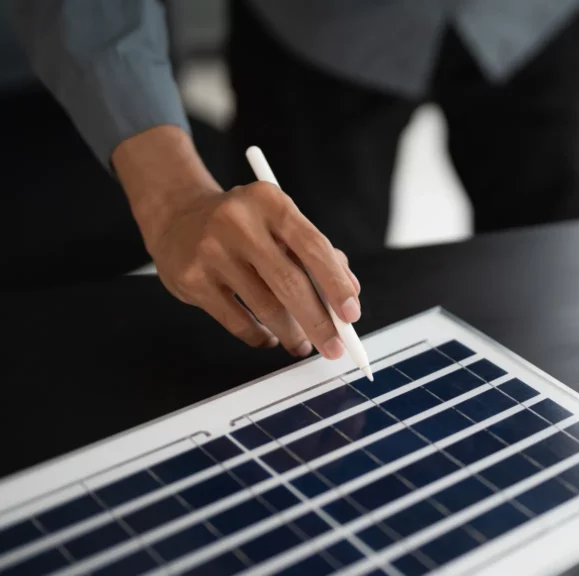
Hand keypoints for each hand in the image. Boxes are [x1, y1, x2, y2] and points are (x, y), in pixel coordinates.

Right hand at [112, 126, 359, 358]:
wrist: (177, 215)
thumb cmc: (244, 224)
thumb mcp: (279, 222)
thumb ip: (316, 253)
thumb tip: (350, 292)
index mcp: (270, 202)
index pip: (313, 247)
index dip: (336, 285)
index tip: (352, 315)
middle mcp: (239, 222)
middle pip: (290, 282)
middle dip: (318, 322)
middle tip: (334, 346)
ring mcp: (211, 251)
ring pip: (265, 307)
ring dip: (291, 333)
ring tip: (302, 344)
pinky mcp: (191, 279)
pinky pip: (236, 321)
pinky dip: (259, 336)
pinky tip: (268, 337)